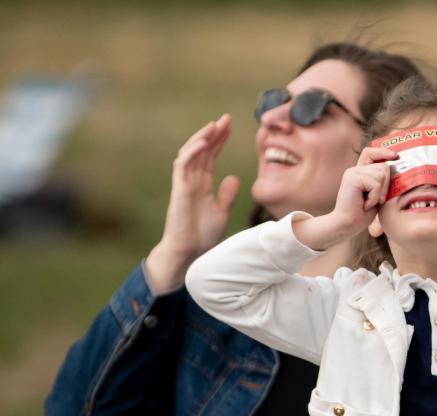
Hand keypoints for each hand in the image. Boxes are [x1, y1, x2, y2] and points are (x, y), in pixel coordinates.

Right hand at [145, 114, 239, 291]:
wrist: (190, 252)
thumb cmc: (203, 235)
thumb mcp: (221, 212)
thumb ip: (226, 195)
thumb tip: (234, 178)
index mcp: (203, 184)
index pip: (211, 157)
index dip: (220, 141)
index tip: (231, 127)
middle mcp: (193, 180)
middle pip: (202, 151)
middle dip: (213, 134)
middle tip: (225, 118)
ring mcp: (184, 183)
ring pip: (191, 153)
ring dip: (202, 138)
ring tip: (214, 124)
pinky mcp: (179, 189)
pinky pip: (182, 165)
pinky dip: (192, 152)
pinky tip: (203, 142)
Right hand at [294, 147, 396, 249]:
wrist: (347, 225)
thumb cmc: (362, 214)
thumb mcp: (377, 195)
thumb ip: (383, 183)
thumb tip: (397, 171)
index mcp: (360, 172)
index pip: (370, 153)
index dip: (383, 152)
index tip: (396, 156)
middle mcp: (355, 170)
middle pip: (383, 166)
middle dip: (386, 185)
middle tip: (378, 200)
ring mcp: (353, 173)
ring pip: (381, 174)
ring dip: (380, 193)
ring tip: (369, 203)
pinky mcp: (352, 179)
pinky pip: (375, 184)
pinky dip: (374, 197)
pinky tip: (364, 205)